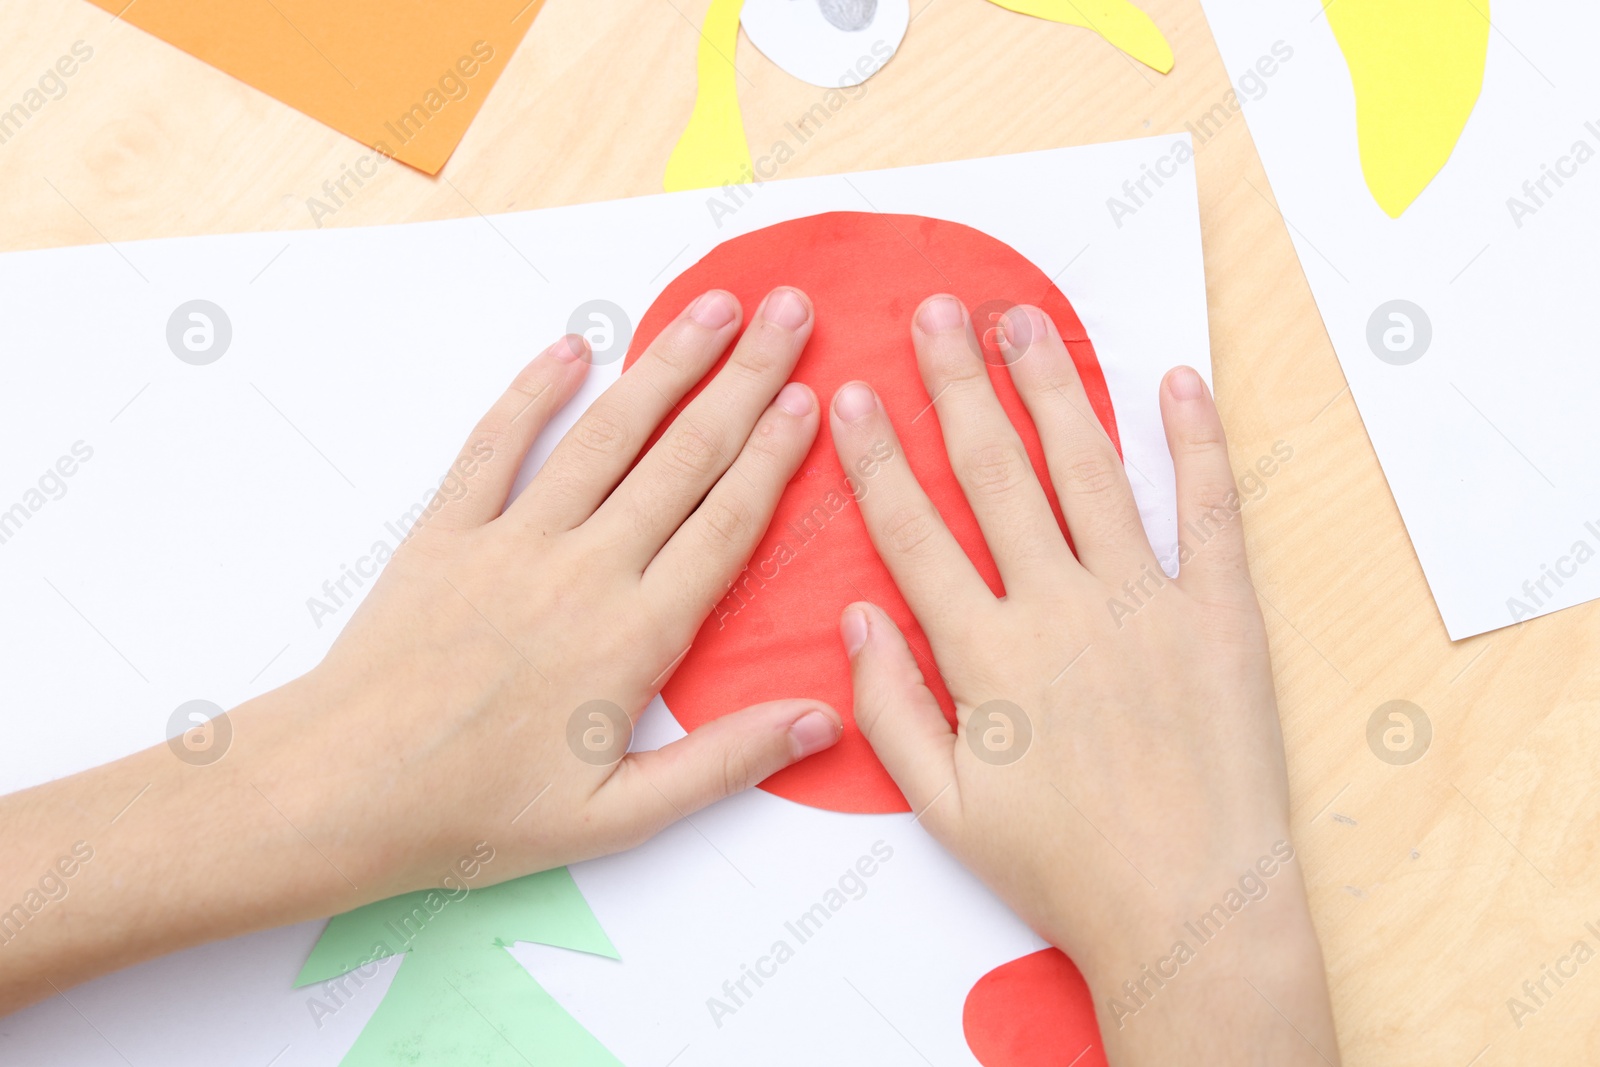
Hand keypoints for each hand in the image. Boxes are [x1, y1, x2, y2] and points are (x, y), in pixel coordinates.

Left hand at [260, 285, 843, 896]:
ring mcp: (512, 541)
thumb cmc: (478, 813)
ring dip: (663, 365)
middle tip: (788, 313)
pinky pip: (496, 444)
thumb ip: (725, 759)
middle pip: (683, 457)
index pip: (725, 522)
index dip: (774, 454)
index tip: (809, 395)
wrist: (343, 790)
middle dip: (744, 379)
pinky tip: (571, 347)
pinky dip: (533, 391)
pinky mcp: (447, 532)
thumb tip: (822, 718)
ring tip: (710, 308)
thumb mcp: (619, 815)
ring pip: (606, 435)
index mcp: (635, 634)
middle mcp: (584, 569)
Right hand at [829, 296, 1337, 1063]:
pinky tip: (1175, 383)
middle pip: (995, 476)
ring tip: (1024, 324)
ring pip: (1088, 472)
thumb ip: (890, 709)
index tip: (850, 396)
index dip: (876, 459)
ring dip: (1053, 390)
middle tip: (935, 314)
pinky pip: (1208, 511)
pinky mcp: (1219, 614)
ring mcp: (1145, 604)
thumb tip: (854, 621)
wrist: (1191, 911)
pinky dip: (1195, 442)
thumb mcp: (945, 808)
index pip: (914, 534)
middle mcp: (1059, 610)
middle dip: (957, 387)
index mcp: (987, 657)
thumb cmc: (1063, 868)